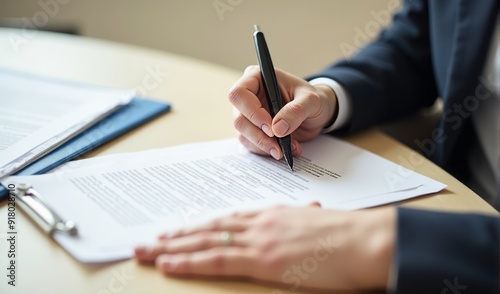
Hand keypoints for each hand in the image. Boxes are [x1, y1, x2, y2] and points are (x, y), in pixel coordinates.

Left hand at [135, 204, 394, 291]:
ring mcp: (260, 239)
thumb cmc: (348, 234)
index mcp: (271, 215)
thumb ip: (305, 217)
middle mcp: (259, 222)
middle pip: (208, 228)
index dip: (198, 227)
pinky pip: (218, 259)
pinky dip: (190, 261)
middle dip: (174, 237)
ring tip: (145, 252)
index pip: (225, 220)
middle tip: (147, 242)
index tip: (177, 232)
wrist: (366, 239)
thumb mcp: (319, 222)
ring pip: (205, 241)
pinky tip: (169, 264)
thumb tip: (308, 211)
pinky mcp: (264, 258)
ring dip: (172, 248)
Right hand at [228, 66, 337, 159]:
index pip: (239, 94)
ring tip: (289, 147)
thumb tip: (278, 128)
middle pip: (239, 119)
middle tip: (278, 145)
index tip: (271, 128)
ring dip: (265, 146)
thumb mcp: (311, 100)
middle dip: (259, 136)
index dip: (252, 112)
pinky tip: (284, 148)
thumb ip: (296, 111)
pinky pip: (251, 144)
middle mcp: (248, 96)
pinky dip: (267, 150)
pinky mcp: (252, 130)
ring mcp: (248, 115)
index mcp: (257, 78)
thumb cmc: (310, 99)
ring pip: (243, 135)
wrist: (314, 113)